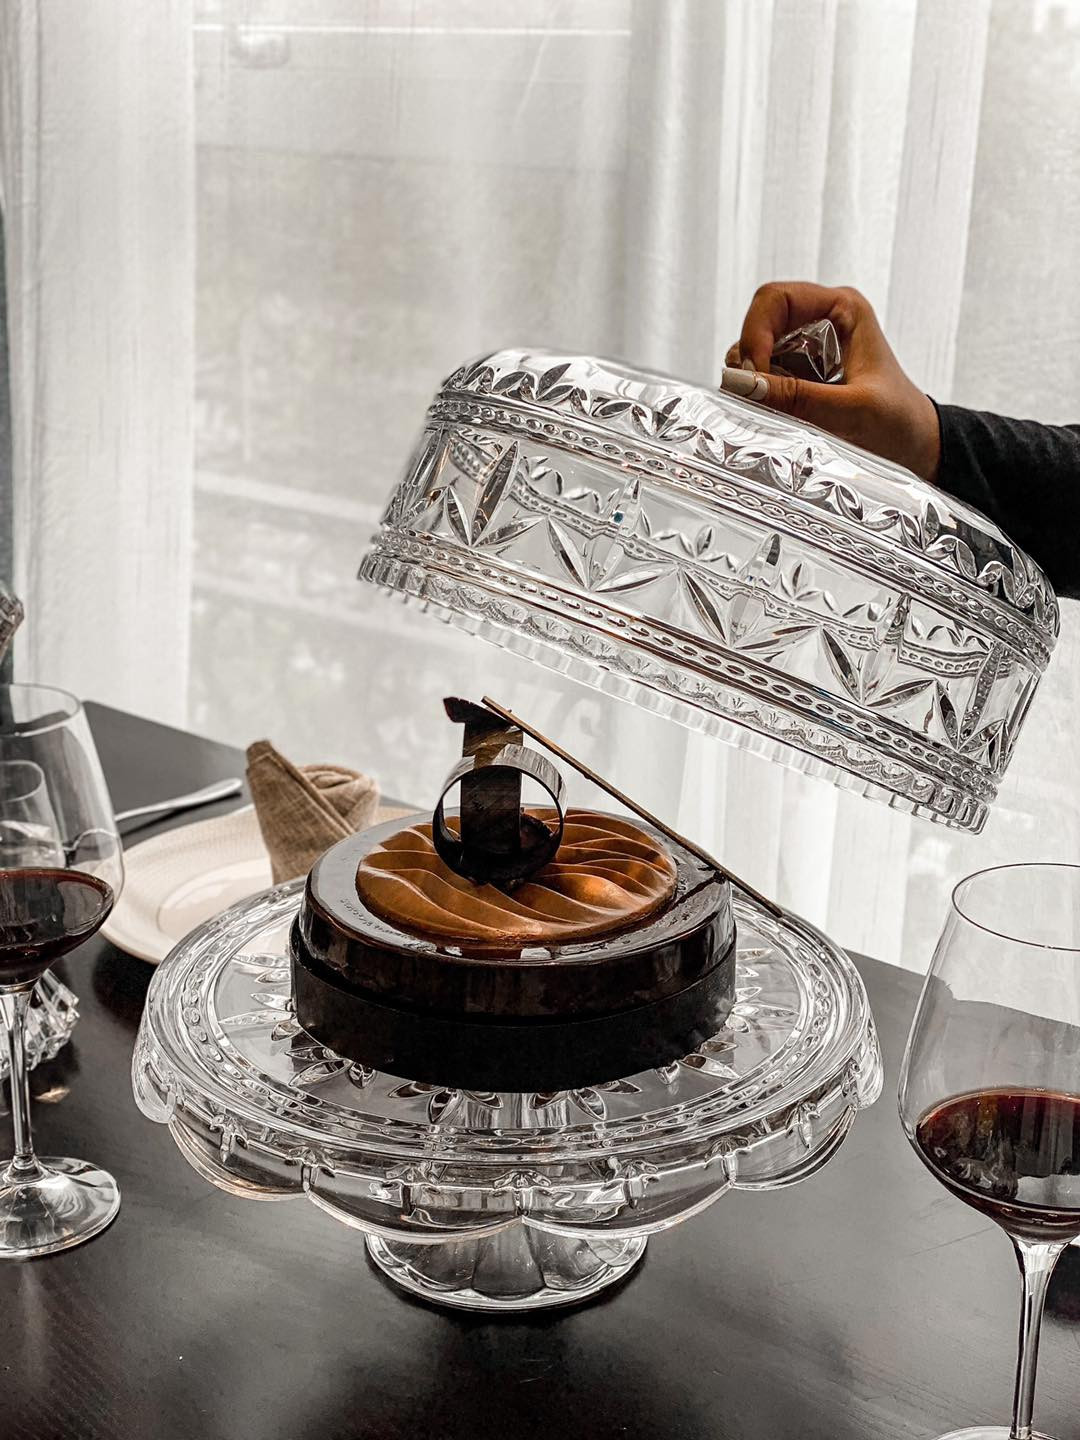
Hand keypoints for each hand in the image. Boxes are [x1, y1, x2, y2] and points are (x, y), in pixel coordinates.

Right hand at [723, 281, 941, 482]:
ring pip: (755, 351)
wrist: (915, 447)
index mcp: (842, 309)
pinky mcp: (798, 376)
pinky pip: (761, 376)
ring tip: (767, 409)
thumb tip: (742, 385)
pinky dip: (758, 395)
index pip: (776, 299)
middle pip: (759, 323)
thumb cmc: (899, 421)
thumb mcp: (852, 410)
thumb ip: (797, 397)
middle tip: (753, 396)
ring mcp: (806, 349)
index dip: (755, 332)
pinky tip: (773, 414)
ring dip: (751, 380)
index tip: (753, 374)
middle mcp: (820, 322)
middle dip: (749, 359)